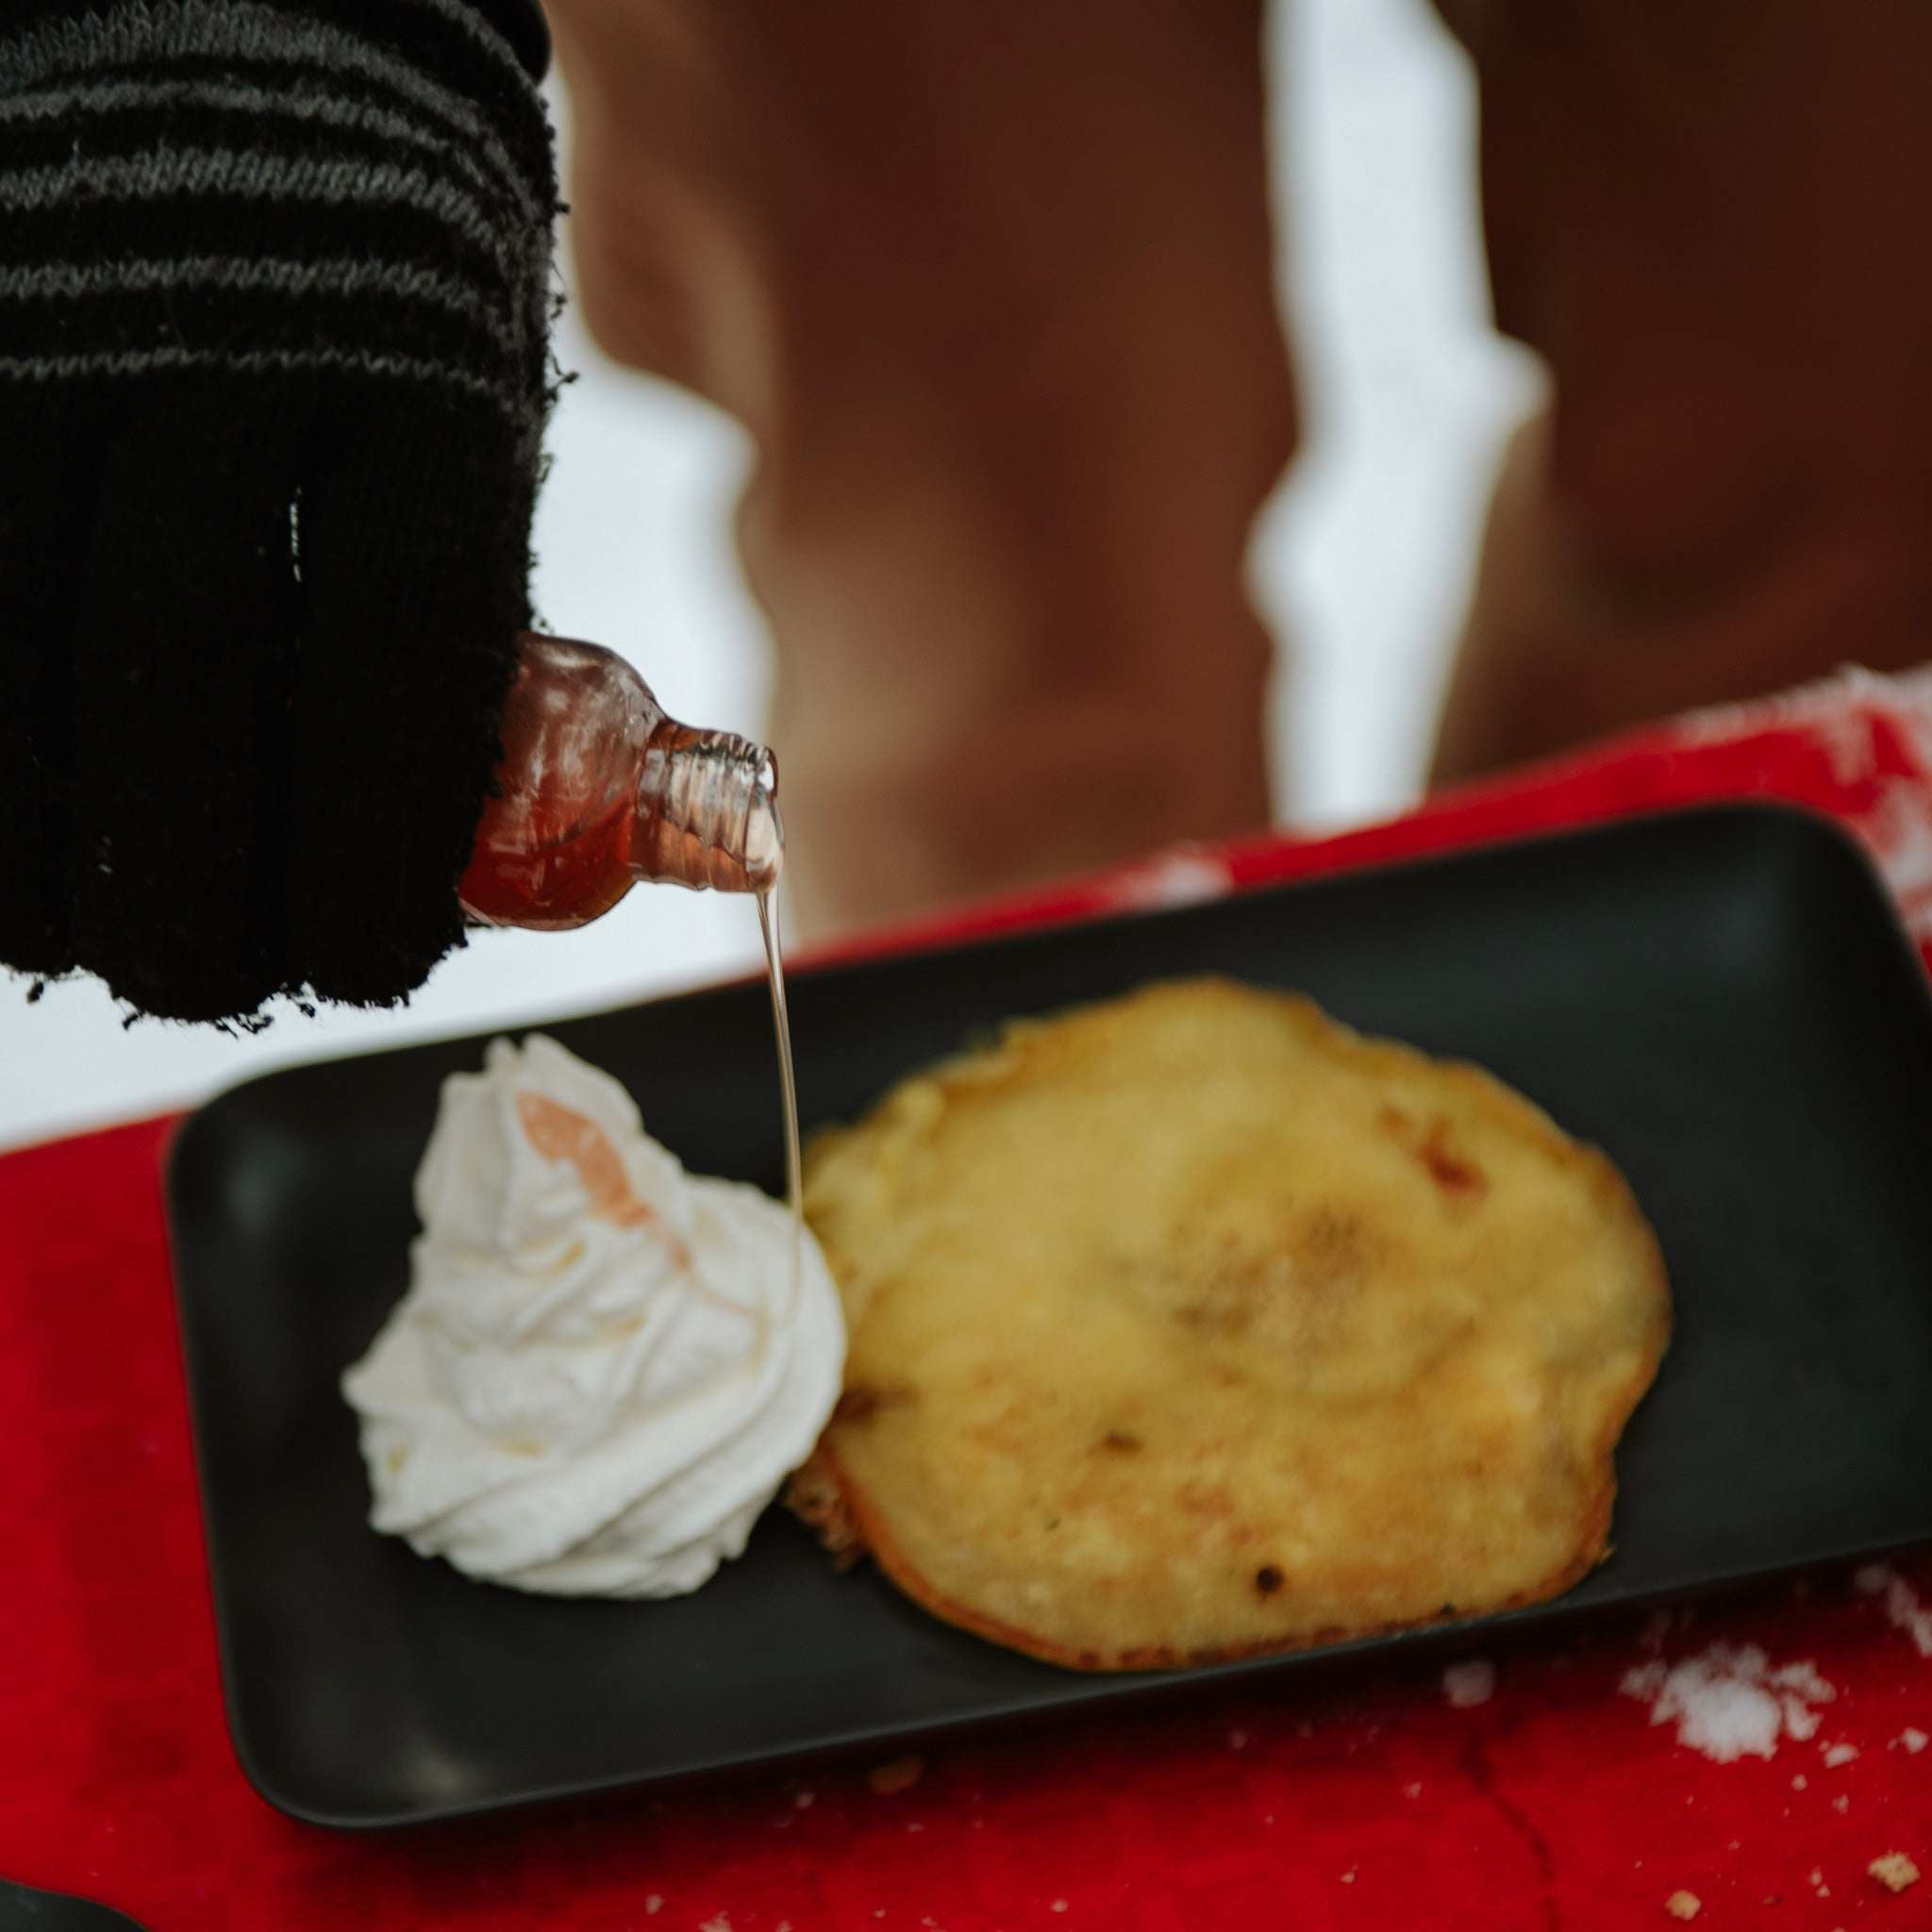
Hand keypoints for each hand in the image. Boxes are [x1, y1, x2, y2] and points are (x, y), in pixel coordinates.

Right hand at [0, 0, 556, 1022]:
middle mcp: (227, 356)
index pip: (395, 656)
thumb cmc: (396, 333)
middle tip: (217, 977)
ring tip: (90, 938)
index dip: (377, 846)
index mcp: (419, 394)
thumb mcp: (481, 458)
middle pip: (176, 669)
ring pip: (11, 648)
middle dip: (195, 882)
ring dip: (42, 853)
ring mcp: (51, 340)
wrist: (270, 75)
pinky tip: (20, 845)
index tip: (376, 959)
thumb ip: (474, 651)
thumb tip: (491, 877)